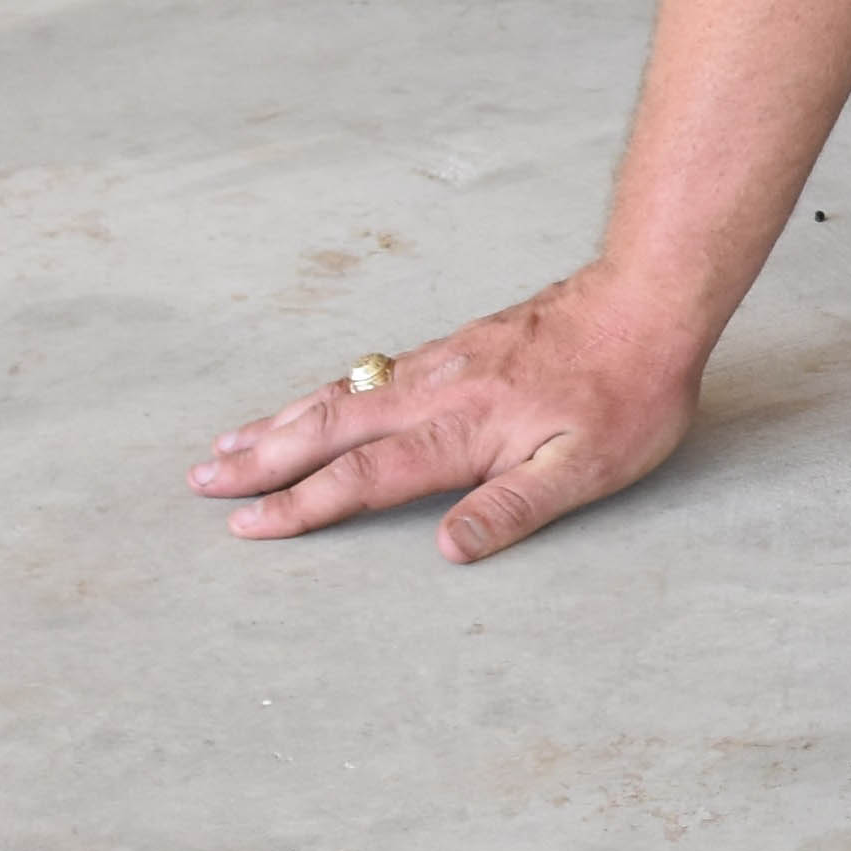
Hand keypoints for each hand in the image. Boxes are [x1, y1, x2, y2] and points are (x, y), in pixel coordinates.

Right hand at [189, 268, 710, 563]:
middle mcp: (437, 391)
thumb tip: (446, 551)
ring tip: (230, 442)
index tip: (244, 526)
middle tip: (201, 479)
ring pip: (343, 394)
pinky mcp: (457, 343)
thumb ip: (514, 508)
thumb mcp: (590, 466)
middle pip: (329, 428)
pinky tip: (313, 399)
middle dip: (261, 459)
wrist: (649, 299)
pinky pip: (371, 372)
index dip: (301, 505)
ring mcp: (442, 361)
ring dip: (280, 422)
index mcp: (461, 429)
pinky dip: (325, 391)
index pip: (363, 476)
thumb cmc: (629, 391)